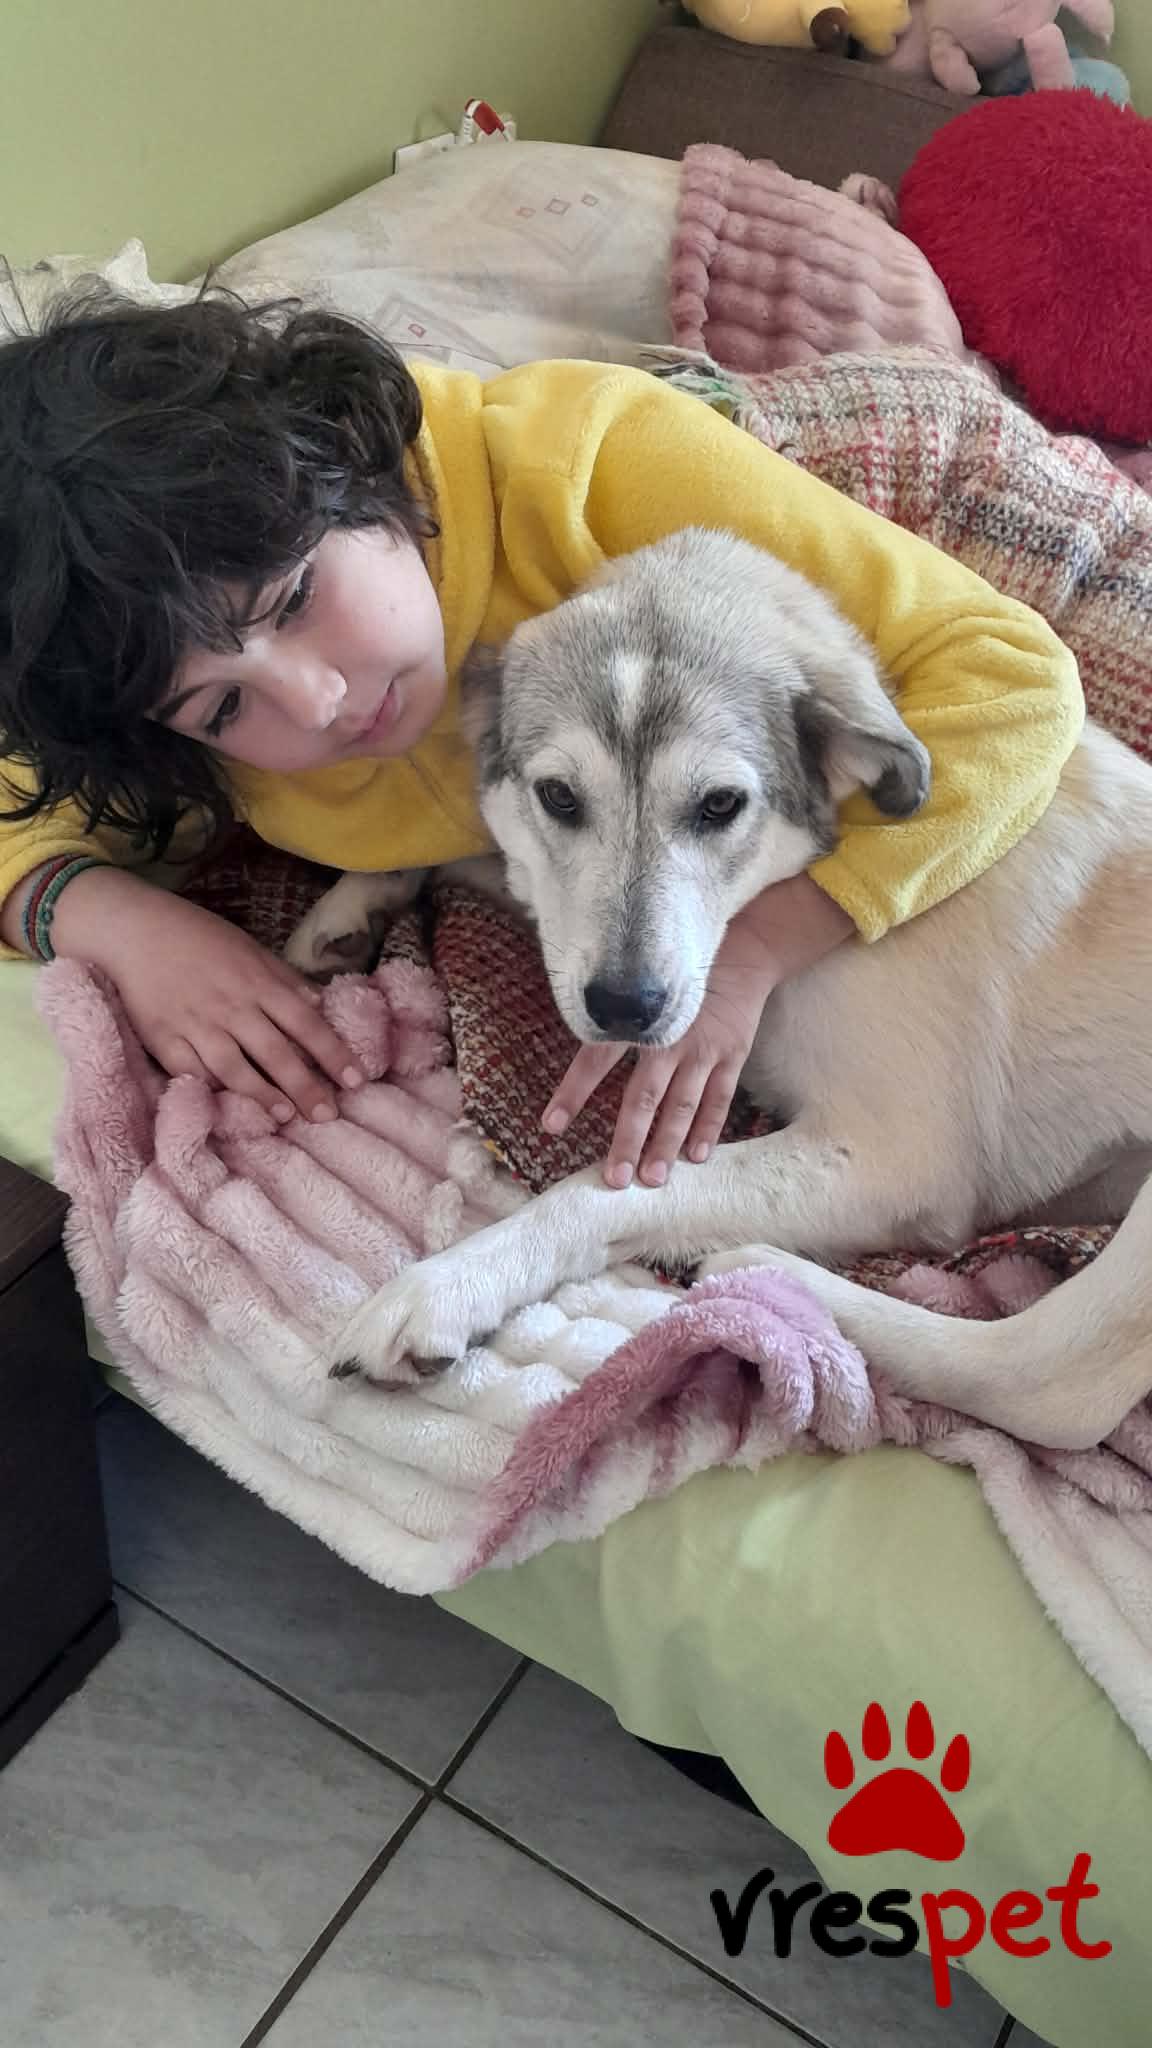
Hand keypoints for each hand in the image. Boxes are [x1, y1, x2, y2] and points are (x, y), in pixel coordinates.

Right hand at [53, 869, 365, 1122]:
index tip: (357, 1080)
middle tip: (328, 1115)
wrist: (134, 930)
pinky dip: (210, 1090)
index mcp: (257, 982)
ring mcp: (194, 1024)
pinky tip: (229, 1109)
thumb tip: (319, 1003)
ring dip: (262, 1095)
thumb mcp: (249, 948)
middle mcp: (230, 1006)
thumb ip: (284, 979)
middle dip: (305, 1086)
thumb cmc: (197, 938)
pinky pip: (190, 1071)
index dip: (332, 1053)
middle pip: (275, 1052)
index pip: (305, 1022)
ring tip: (286, 1117)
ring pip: (234, 1067)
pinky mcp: (161, 1038)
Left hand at [542, 872, 855, 1186]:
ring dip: (666, 1145)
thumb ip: (613, 1012)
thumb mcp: (640, 980)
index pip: (594, 1061)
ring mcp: (704, 1050)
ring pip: (682, 1107)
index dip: (572, 1094)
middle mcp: (668, 1039)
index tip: (551, 1126)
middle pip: (642, 1099)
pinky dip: (709, 1128)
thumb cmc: (680, 965)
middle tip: (615, 1179)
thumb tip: (578, 1033)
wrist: (744, 947)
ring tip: (654, 1179)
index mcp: (638, 1020)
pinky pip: (719, 1099)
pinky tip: (698, 1156)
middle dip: (627, 1141)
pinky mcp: (732, 1055)